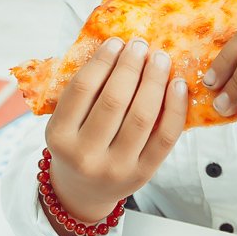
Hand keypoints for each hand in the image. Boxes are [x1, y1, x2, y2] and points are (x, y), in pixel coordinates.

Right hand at [44, 37, 189, 223]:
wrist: (83, 193)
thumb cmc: (76, 147)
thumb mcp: (65, 123)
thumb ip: (84, 92)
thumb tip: (118, 48)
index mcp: (60, 137)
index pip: (82, 89)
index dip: (102, 61)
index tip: (116, 42)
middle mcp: (86, 155)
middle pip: (114, 100)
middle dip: (130, 66)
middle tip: (140, 45)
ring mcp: (116, 168)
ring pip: (141, 116)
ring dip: (154, 80)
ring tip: (159, 59)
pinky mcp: (143, 174)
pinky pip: (164, 137)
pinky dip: (175, 108)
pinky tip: (177, 85)